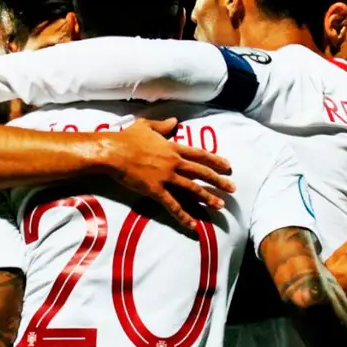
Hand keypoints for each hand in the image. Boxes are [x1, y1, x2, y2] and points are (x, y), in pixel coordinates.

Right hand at [103, 117, 234, 229]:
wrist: (113, 152)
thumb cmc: (127, 138)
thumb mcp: (146, 126)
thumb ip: (163, 125)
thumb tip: (175, 121)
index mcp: (173, 147)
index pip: (199, 154)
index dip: (215, 160)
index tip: (228, 166)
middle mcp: (174, 162)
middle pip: (201, 172)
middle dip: (219, 181)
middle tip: (233, 188)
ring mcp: (166, 177)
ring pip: (192, 189)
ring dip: (208, 198)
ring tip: (220, 205)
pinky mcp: (156, 190)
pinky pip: (173, 205)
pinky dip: (183, 215)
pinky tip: (193, 224)